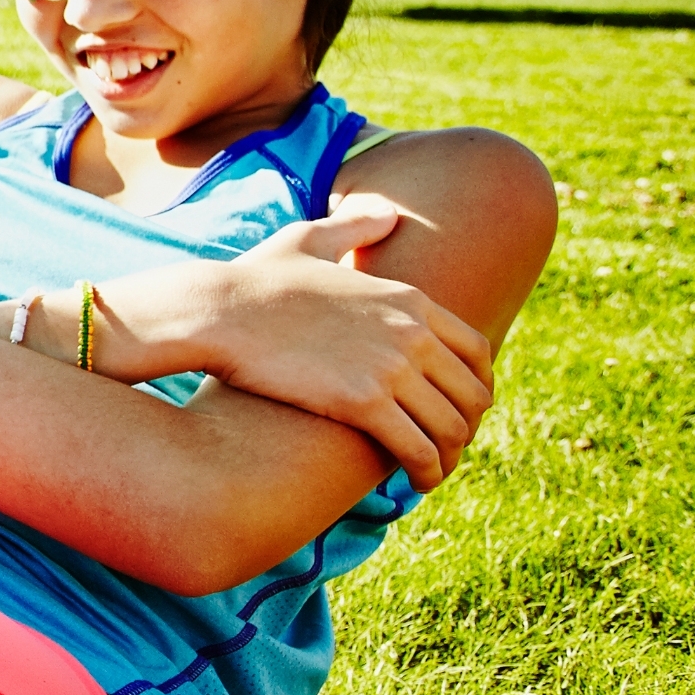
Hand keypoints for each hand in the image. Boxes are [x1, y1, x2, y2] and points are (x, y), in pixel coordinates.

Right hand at [174, 196, 499, 489]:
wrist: (216, 312)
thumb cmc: (253, 281)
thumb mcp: (308, 239)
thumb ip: (354, 226)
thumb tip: (387, 212)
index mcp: (408, 299)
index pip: (475, 350)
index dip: (477, 385)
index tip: (462, 407)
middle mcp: (411, 332)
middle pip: (471, 393)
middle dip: (466, 426)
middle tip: (445, 446)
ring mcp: (391, 367)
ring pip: (450, 427)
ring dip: (448, 456)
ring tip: (431, 473)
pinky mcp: (364, 403)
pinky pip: (417, 449)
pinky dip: (425, 472)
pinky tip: (413, 483)